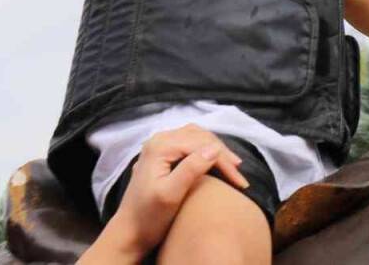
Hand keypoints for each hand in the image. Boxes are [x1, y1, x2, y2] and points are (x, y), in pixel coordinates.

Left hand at [83, 125, 248, 262]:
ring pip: (195, 136)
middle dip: (222, 153)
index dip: (223, 160)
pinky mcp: (161, 154)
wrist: (129, 232)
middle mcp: (158, 139)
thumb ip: (191, 169)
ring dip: (214, 148)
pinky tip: (213, 161)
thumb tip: (215, 149)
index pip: (201, 144)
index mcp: (160, 146)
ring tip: (231, 165)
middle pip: (199, 136)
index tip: (240, 181)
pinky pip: (188, 143)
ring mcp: (158, 145)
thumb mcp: (171, 195)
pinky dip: (204, 150)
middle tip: (239, 174)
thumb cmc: (148, 217)